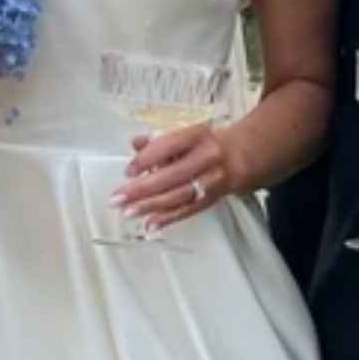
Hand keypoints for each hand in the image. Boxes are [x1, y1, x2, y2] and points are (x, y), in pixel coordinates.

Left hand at [114, 123, 237, 233]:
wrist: (240, 157)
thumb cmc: (204, 145)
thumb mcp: (184, 135)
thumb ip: (157, 141)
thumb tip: (135, 143)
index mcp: (198, 136)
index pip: (169, 145)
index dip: (147, 159)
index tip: (128, 171)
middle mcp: (207, 158)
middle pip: (172, 175)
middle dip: (142, 189)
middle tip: (118, 198)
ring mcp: (211, 180)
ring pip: (179, 196)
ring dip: (151, 206)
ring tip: (128, 212)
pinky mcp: (212, 199)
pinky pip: (188, 210)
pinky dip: (167, 218)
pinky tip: (150, 224)